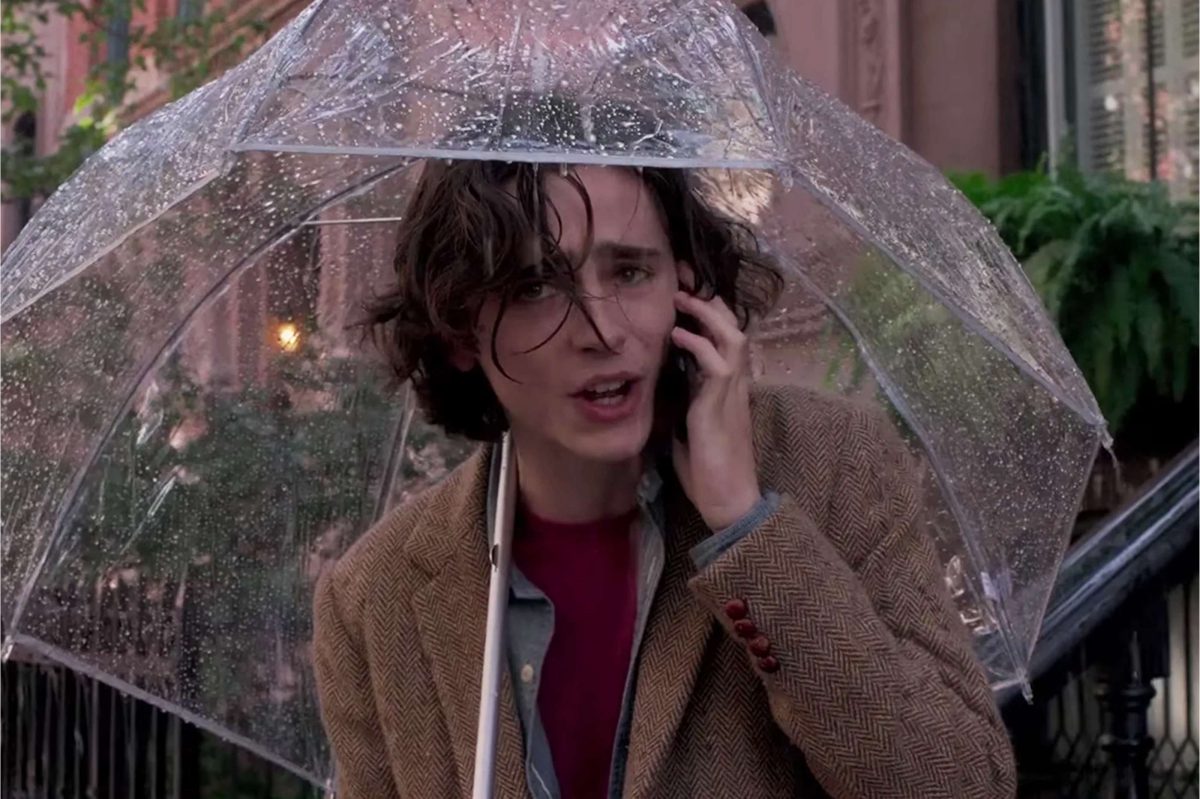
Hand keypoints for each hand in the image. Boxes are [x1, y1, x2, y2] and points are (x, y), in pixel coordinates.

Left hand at [670, 289, 761, 529]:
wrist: (729, 500)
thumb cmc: (707, 471)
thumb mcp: (686, 430)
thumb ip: (678, 405)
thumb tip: (655, 389)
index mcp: (727, 387)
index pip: (723, 337)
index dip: (708, 312)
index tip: (683, 289)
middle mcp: (735, 383)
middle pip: (732, 327)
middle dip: (708, 300)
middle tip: (682, 278)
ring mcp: (732, 392)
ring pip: (732, 337)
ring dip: (707, 314)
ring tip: (682, 297)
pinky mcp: (723, 405)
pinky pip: (717, 363)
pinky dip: (697, 344)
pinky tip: (676, 335)